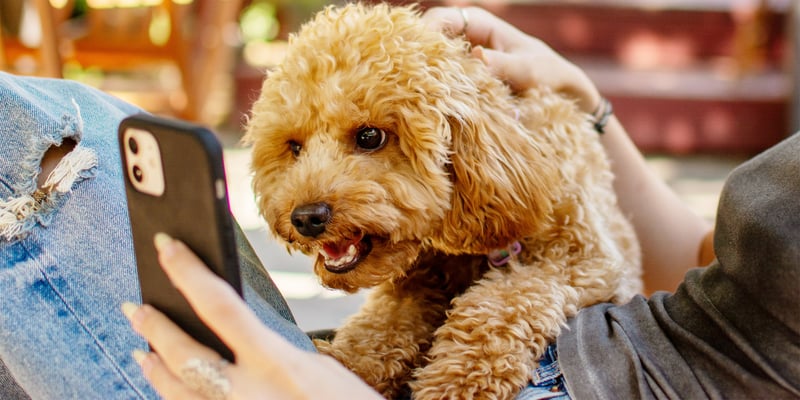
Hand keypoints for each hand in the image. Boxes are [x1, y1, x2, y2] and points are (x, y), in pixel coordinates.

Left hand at [123, 233, 380, 399]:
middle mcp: (247, 395)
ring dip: (153, 366)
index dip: (188, 273)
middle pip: (183, 352)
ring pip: (174, 391)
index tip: (166, 246)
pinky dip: (173, 396)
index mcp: (278, 365)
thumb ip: (278, 354)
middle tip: (134, 306)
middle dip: (153, 325)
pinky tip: (169, 387)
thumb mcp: (323, 371)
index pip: (220, 306)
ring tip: (141, 348)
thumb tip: (246, 342)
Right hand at [422, 6, 600, 113]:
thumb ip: (507, 66)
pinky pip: (443, 94)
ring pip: (431, 73)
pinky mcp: (463, 93)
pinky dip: (438, 103)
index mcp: (479, 24)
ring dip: (426, 87)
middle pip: (427, 46)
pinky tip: (434, 116)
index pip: (440, 20)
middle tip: (412, 86)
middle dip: (418, 63)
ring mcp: (461, 69)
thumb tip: (478, 57)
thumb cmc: (553, 76)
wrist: (567, 99)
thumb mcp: (534, 71)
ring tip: (419, 104)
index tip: (415, 58)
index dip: (422, 35)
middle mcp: (464, 43)